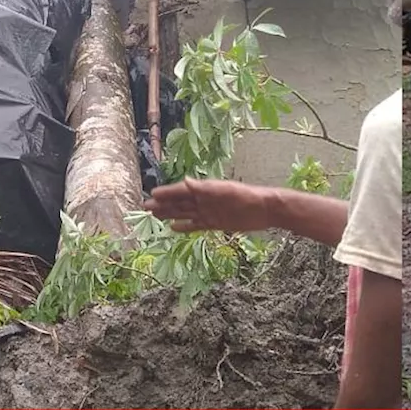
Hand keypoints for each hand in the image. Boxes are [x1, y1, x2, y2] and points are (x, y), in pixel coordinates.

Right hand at [144, 178, 271, 232]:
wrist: (265, 209)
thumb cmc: (247, 196)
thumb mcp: (225, 190)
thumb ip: (205, 188)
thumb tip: (185, 181)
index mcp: (206, 190)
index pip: (182, 191)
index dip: (167, 193)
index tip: (152, 194)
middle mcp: (205, 200)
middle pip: (180, 202)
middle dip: (163, 204)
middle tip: (145, 207)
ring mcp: (209, 212)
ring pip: (185, 213)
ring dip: (170, 214)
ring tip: (154, 215)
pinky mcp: (216, 223)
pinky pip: (196, 225)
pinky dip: (184, 226)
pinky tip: (173, 228)